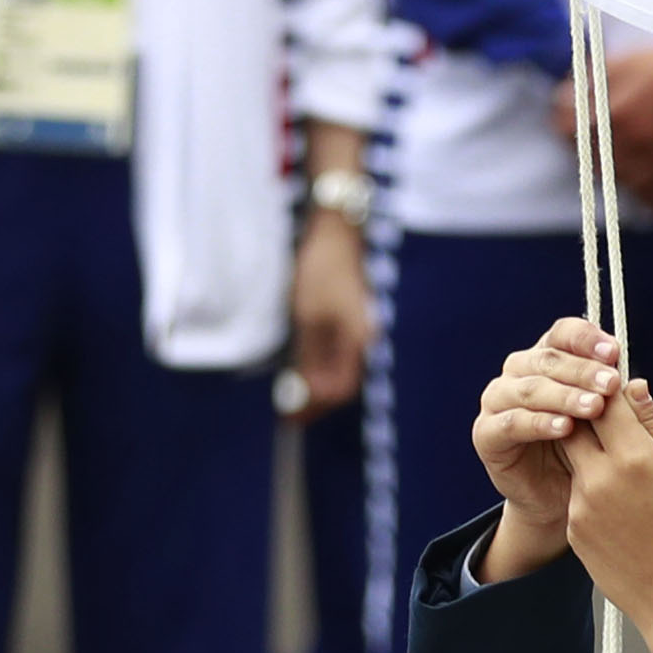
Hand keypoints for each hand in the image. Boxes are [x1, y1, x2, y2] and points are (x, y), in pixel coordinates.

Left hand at [285, 210, 371, 417]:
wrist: (335, 234)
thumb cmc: (322, 272)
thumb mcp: (309, 316)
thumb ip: (310, 356)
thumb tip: (307, 391)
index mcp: (358, 340)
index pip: (340, 388)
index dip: (316, 406)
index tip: (291, 418)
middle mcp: (363, 338)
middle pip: (342, 383)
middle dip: (316, 401)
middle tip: (289, 415)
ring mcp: (357, 329)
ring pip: (339, 370)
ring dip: (316, 385)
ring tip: (292, 397)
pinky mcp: (348, 319)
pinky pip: (336, 354)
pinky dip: (319, 367)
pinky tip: (302, 369)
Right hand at [474, 315, 622, 580]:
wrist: (559, 500)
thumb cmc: (586, 452)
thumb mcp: (605, 422)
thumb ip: (615, 401)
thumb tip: (638, 384)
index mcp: (547, 357)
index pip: (563, 334)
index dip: (587, 339)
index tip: (615, 353)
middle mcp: (519, 372)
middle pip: (548, 359)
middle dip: (582, 370)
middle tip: (612, 383)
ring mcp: (498, 401)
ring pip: (530, 388)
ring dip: (564, 395)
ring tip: (595, 407)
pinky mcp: (487, 433)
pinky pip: (512, 422)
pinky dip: (538, 422)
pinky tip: (564, 428)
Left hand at [556, 376, 652, 652]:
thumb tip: (635, 388)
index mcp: (635, 458)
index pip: (605, 400)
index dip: (609, 386)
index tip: (615, 382)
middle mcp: (600, 478)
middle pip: (576, 423)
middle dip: (589, 413)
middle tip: (609, 414)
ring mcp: (582, 506)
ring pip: (575, 457)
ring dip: (590, 450)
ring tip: (621, 462)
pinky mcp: (574, 529)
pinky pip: (576, 491)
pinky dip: (591, 484)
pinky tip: (619, 499)